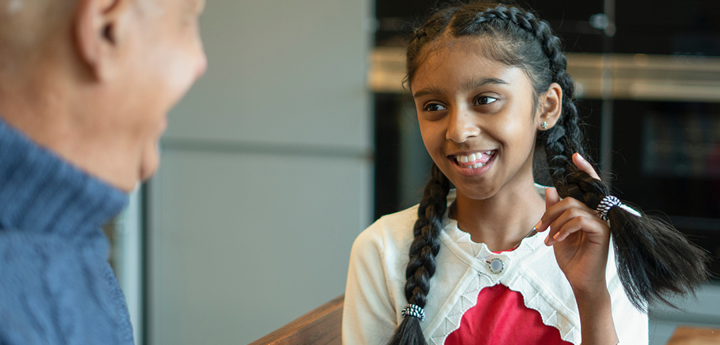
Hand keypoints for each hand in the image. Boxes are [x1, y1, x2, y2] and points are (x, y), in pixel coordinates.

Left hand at [535, 153, 610, 294]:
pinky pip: (579, 220)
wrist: (580, 281)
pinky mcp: (602, 231)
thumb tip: (552, 189)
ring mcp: (602, 222)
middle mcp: (598, 214)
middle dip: (550, 211)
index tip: (574, 156)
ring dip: (554, 223)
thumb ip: (555, 211)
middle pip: (571, 199)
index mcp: (589, 212)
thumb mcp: (557, 231)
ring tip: (547, 238)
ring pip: (572, 209)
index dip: (585, 170)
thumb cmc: (571, 258)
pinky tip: (555, 240)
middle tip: (539, 228)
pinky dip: (563, 229)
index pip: (590, 186)